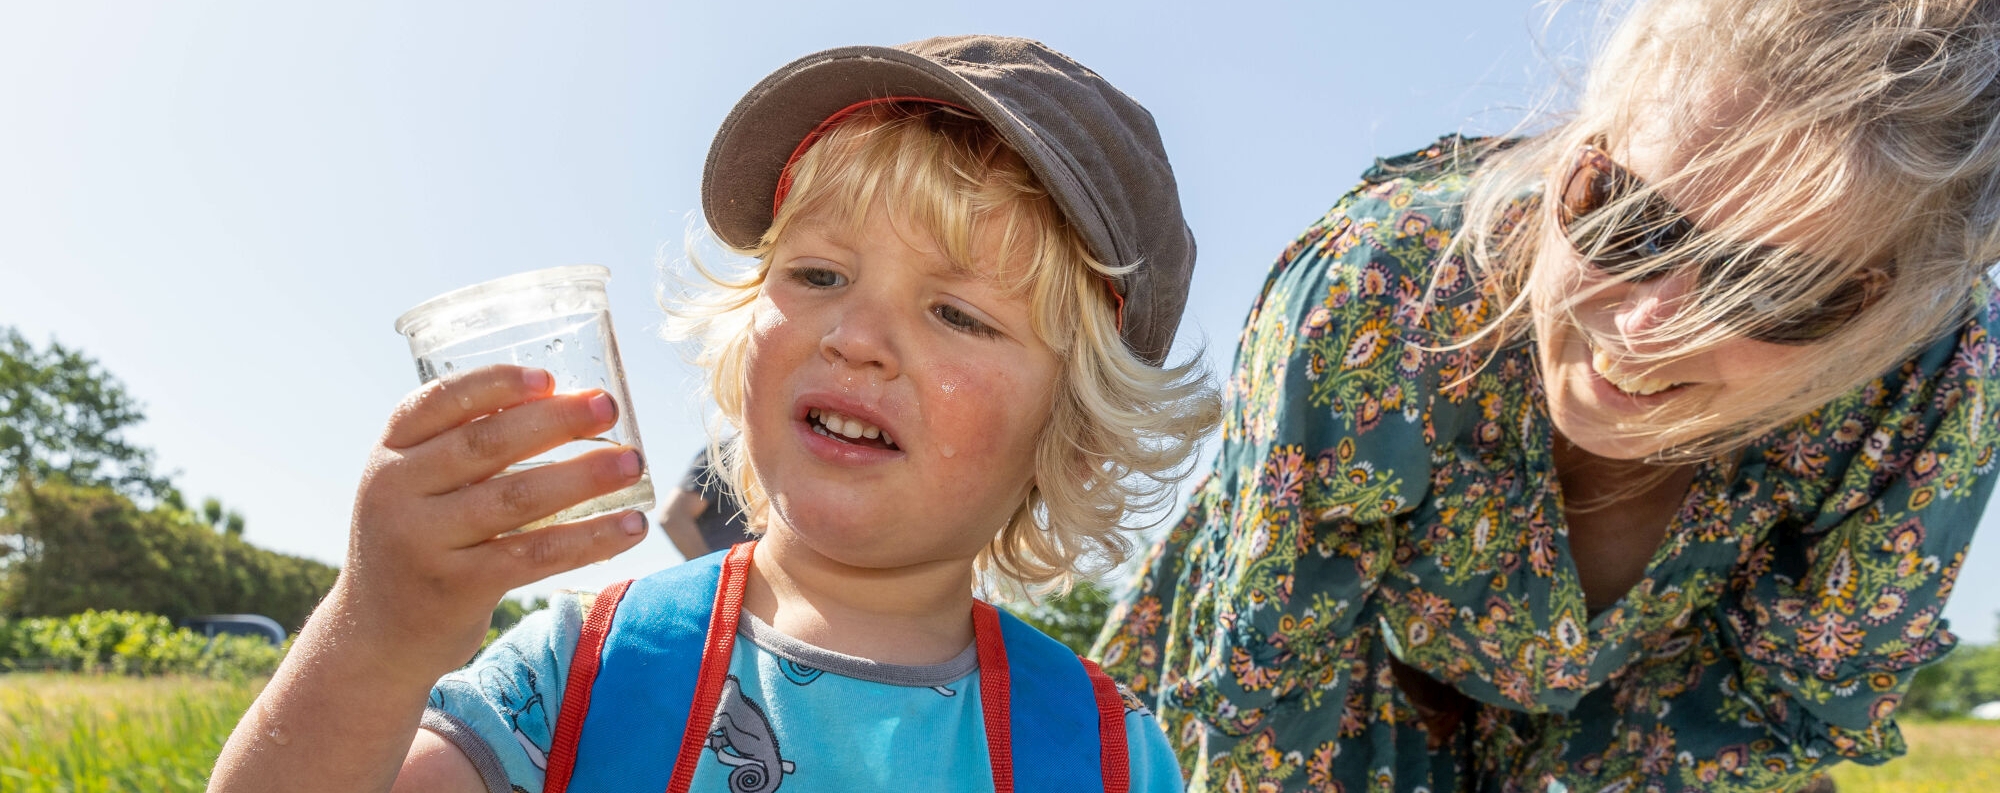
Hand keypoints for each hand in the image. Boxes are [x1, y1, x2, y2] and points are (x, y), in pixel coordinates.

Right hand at [338, 364, 647, 680]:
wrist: (376, 635)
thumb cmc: (417, 541)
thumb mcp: (414, 486)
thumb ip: (461, 448)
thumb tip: (566, 404)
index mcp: (390, 453)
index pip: (439, 402)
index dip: (496, 384)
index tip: (549, 377)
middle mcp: (397, 492)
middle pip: (486, 445)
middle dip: (555, 421)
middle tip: (608, 407)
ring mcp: (425, 542)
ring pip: (517, 499)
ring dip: (583, 477)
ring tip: (633, 463)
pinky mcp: (458, 588)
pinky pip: (535, 555)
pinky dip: (589, 538)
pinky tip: (630, 527)